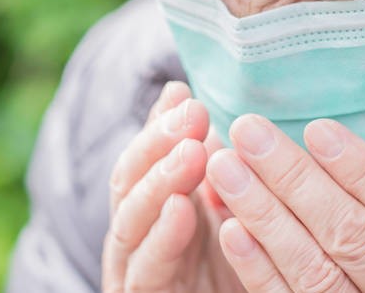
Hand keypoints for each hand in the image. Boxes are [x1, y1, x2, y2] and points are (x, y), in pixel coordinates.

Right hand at [101, 81, 244, 292]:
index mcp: (154, 208)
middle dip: (158, 144)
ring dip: (159, 183)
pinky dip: (162, 238)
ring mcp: (135, 271)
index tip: (185, 93)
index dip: (159, 125)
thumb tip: (185, 94)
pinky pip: (147, 271)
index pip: (145, 159)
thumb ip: (208, 162)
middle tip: (192, 114)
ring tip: (190, 153)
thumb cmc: (233, 271)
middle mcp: (137, 237)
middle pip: (131, 183)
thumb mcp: (226, 210)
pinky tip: (181, 209)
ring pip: (131, 222)